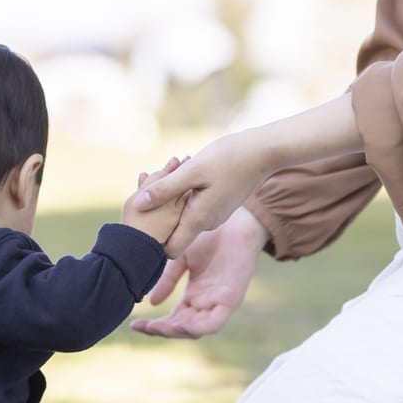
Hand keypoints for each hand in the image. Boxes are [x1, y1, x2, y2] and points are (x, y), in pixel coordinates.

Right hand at [130, 206, 268, 337]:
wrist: (235, 222)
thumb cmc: (210, 237)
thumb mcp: (181, 259)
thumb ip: (167, 280)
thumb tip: (151, 303)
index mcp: (193, 297)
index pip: (172, 320)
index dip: (153, 325)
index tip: (133, 325)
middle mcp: (205, 304)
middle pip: (181, 328)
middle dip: (160, 331)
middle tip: (141, 327)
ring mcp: (218, 303)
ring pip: (195, 330)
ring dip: (175, 332)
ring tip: (156, 328)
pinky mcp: (231, 300)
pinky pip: (213, 323)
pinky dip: (197, 328)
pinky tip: (180, 326)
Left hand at [132, 132, 272, 257]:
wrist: (263, 152)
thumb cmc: (229, 158)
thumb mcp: (192, 171)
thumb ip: (165, 189)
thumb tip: (138, 205)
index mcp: (199, 219)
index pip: (170, 250)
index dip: (153, 241)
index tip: (140, 219)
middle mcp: (207, 224)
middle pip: (174, 231)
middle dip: (157, 214)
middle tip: (144, 181)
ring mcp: (214, 215)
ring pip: (183, 216)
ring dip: (171, 200)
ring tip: (162, 172)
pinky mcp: (218, 205)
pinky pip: (194, 206)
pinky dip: (184, 193)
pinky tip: (181, 171)